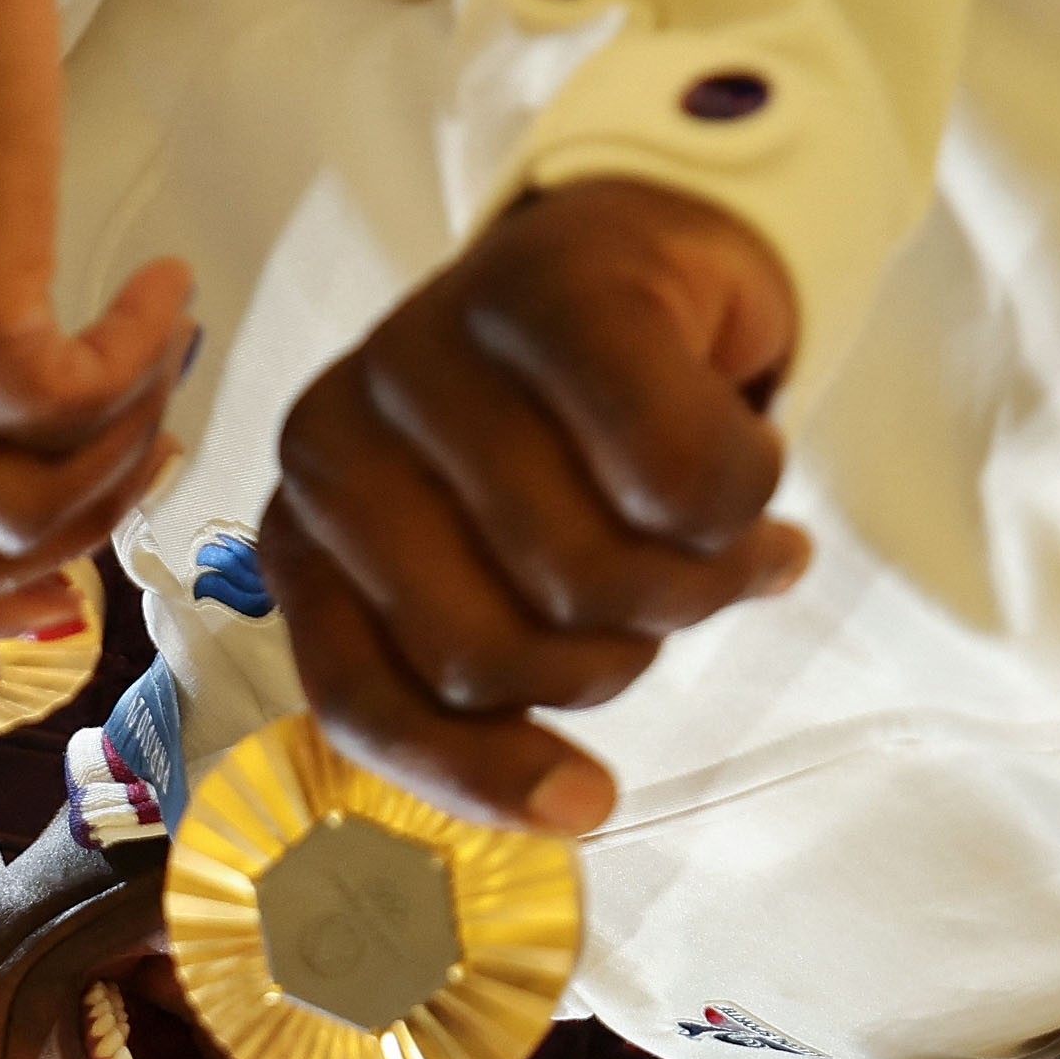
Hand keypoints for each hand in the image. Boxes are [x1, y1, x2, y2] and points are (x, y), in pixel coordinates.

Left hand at [262, 179, 810, 831]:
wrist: (647, 253)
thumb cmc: (565, 443)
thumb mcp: (494, 573)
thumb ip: (488, 683)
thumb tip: (566, 806)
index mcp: (306, 528)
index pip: (364, 696)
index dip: (477, 774)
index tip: (583, 805)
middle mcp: (336, 434)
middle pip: (491, 656)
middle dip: (610, 661)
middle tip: (666, 605)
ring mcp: (430, 347)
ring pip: (588, 578)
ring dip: (694, 586)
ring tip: (717, 538)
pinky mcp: (552, 284)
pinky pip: (676, 476)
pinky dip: (741, 499)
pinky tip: (753, 475)